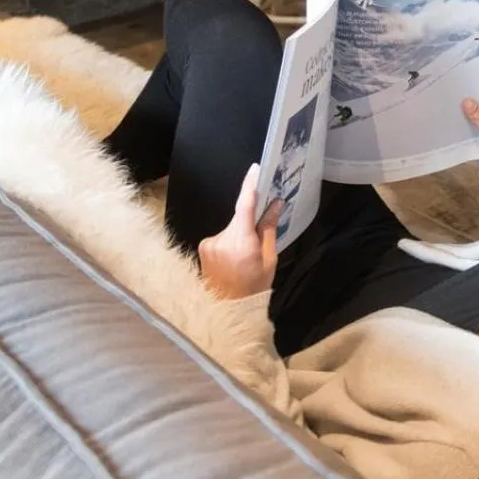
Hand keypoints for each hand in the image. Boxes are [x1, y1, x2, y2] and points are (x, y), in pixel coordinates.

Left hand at [198, 164, 280, 300]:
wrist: (227, 309)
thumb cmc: (253, 287)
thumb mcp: (269, 259)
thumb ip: (269, 228)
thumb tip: (275, 204)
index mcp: (240, 242)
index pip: (245, 206)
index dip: (250, 186)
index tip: (255, 169)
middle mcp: (221, 238)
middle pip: (239, 218)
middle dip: (250, 224)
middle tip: (259, 240)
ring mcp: (209, 243)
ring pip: (231, 228)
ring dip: (240, 235)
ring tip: (245, 258)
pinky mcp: (203, 246)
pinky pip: (222, 236)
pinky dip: (230, 242)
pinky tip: (233, 260)